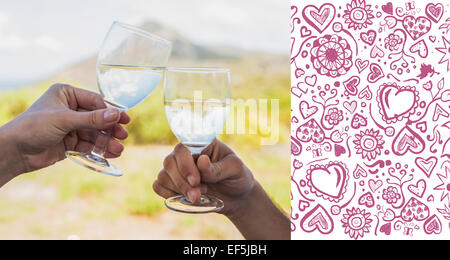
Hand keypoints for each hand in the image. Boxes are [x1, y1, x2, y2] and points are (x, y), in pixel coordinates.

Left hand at [0, 83, 129, 174]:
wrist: (14, 152)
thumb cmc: (33, 127)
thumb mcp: (64, 120)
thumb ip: (92, 119)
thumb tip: (116, 115)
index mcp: (66, 94)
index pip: (95, 101)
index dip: (110, 111)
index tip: (124, 120)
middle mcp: (69, 109)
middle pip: (97, 118)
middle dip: (110, 128)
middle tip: (123, 135)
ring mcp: (70, 126)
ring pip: (95, 133)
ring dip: (107, 141)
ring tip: (118, 149)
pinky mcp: (70, 142)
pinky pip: (89, 144)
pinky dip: (100, 149)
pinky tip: (110, 154)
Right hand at [153, 139, 255, 216]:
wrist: (237, 197)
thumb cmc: (237, 177)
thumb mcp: (235, 169)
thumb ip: (218, 167)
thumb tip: (201, 161)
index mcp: (201, 144)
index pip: (183, 147)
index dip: (184, 164)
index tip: (195, 180)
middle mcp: (187, 154)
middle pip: (169, 161)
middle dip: (182, 182)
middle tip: (199, 193)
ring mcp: (178, 168)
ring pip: (163, 175)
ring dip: (178, 190)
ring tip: (198, 196)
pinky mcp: (173, 182)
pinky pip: (158, 185)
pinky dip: (168, 194)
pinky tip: (185, 198)